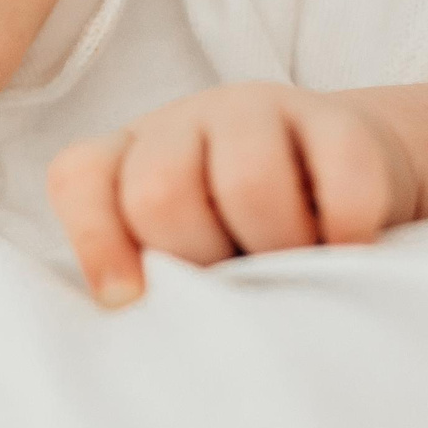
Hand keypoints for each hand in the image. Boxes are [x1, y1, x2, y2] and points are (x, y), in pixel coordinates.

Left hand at [46, 82, 406, 307]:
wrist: (342, 182)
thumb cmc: (238, 240)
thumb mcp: (179, 257)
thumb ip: (148, 278)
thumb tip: (143, 315)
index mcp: (128, 158)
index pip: (81, 178)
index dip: (97, 242)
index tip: (130, 300)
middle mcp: (184, 125)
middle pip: (160, 193)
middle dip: (198, 258)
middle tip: (234, 281)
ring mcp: (259, 112)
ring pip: (248, 182)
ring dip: (275, 248)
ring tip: (293, 266)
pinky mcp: (338, 120)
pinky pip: (341, 174)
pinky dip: (346, 229)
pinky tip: (346, 249)